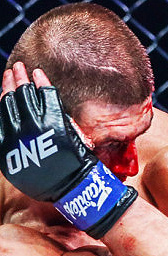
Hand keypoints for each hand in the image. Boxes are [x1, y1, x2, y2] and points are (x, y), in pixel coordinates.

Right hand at [0, 62, 136, 237]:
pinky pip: (47, 98)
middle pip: (10, 101)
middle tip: (12, 70)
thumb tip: (9, 133)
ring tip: (21, 68)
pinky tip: (39, 75)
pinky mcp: (54, 123)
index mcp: (5, 145)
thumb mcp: (22, 168)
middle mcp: (17, 133)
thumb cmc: (51, 180)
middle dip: (10, 83)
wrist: (73, 186)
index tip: (4, 85)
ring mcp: (35, 127)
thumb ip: (14, 147)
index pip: (1, 113)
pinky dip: (42, 84)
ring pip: (25, 96)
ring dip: (22, 79)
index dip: (2, 96)